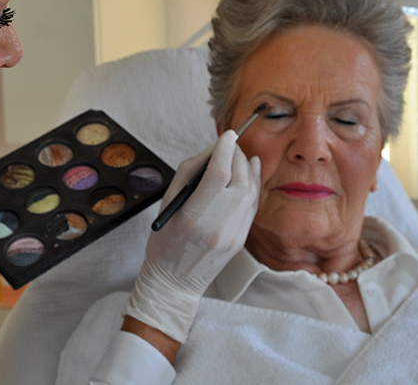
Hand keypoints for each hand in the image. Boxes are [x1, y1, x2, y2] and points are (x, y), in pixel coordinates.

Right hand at [124, 130, 260, 343]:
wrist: (176, 281)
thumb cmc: (165, 241)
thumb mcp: (168, 203)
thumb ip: (191, 173)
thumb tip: (213, 151)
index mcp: (194, 216)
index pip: (218, 174)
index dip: (224, 149)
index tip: (226, 135)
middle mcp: (218, 225)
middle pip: (239, 179)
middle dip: (237, 156)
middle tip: (230, 144)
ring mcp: (234, 234)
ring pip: (251, 190)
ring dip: (248, 167)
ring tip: (240, 154)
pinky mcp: (242, 240)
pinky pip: (252, 205)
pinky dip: (252, 185)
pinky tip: (250, 171)